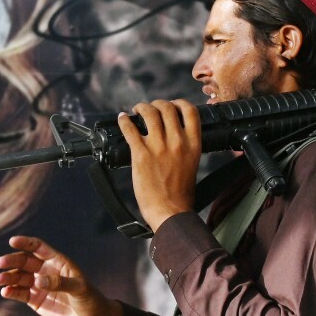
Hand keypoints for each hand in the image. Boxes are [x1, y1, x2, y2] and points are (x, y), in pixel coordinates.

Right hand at [0, 235, 122, 315]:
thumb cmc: (88, 298)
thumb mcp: (78, 288)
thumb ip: (59, 283)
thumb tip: (38, 281)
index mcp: (57, 261)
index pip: (38, 248)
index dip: (26, 243)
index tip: (12, 241)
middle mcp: (45, 271)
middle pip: (25, 261)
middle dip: (12, 260)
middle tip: (1, 263)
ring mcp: (38, 285)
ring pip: (19, 277)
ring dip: (8, 277)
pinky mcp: (34, 300)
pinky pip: (20, 293)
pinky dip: (11, 291)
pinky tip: (5, 292)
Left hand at [118, 99, 201, 232]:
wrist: (170, 212)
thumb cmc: (181, 194)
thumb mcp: (192, 164)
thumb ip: (186, 146)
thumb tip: (174, 134)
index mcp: (193, 144)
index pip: (190, 111)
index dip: (179, 103)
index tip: (172, 105)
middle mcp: (177, 141)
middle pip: (167, 108)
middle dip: (157, 104)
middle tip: (151, 108)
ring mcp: (158, 146)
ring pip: (149, 113)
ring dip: (141, 108)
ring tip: (137, 110)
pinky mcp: (141, 154)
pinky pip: (130, 129)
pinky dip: (124, 121)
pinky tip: (122, 119)